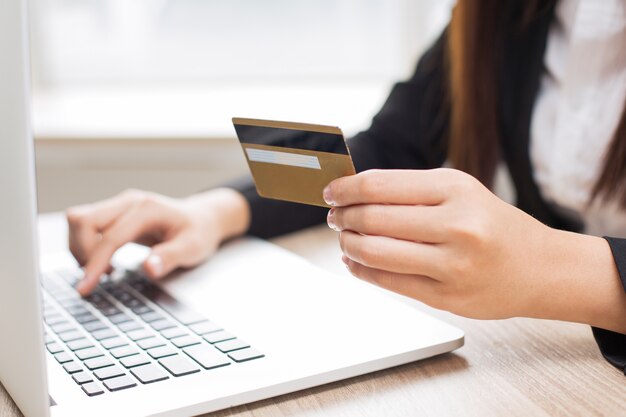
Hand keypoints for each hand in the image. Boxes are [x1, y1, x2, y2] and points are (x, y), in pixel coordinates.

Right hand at [66, 188, 249, 295]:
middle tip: (96, 277)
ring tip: (102, 270)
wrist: (202, 219)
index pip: (110, 237)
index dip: (95, 264)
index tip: (86, 288)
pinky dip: (85, 245)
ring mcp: (120, 205)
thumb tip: (148, 268)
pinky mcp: (114, 213)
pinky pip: (85, 225)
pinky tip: (104, 262)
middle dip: (81, 252)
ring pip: (78, 220)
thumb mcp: (192, 248)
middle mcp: (129, 201)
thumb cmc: (198, 233)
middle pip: (83, 220)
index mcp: (147, 209)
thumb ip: (169, 257)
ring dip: (80, 248)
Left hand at [324, 169, 625, 331]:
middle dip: (342, 217)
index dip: (345, 189)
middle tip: (334, 216)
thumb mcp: (460, 191)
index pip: (379, 185)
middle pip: (372, 218)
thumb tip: (353, 192)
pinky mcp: (446, 297)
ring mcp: (451, 265)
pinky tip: (354, 261)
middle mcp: (455, 225)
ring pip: (374, 252)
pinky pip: (388, 282)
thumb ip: (409, 190)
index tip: (330, 192)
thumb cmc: (492, 224)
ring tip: (343, 238)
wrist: (540, 268)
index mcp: (455, 189)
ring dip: (347, 244)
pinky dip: (361, 269)